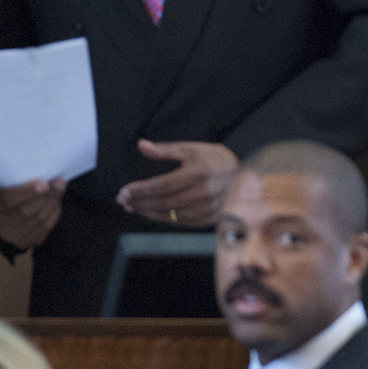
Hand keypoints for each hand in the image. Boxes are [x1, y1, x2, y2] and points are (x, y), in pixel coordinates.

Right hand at [0, 178, 65, 248]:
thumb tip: (42, 171)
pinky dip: (53, 214)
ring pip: (37, 221)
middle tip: (59, 182)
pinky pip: (44, 229)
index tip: (44, 183)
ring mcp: (11, 236)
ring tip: (60, 188)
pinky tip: (56, 203)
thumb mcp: (1, 182)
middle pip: (26, 212)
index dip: (27, 192)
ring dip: (52, 203)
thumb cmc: (3, 191)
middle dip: (46, 196)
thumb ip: (16, 178)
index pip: (8, 200)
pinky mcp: (24, 242)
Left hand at [116, 139, 238, 226]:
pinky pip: (180, 222)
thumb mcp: (191, 148)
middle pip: (162, 202)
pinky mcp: (209, 218)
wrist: (244, 174)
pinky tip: (152, 213)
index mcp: (198, 173)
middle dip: (139, 202)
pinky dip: (163, 218)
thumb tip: (142, 146)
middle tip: (123, 201)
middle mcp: (203, 192)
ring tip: (133, 207)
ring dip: (147, 212)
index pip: (160, 186)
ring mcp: (207, 208)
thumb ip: (165, 149)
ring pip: (169, 215)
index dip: (139, 190)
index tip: (124, 191)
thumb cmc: (216, 160)